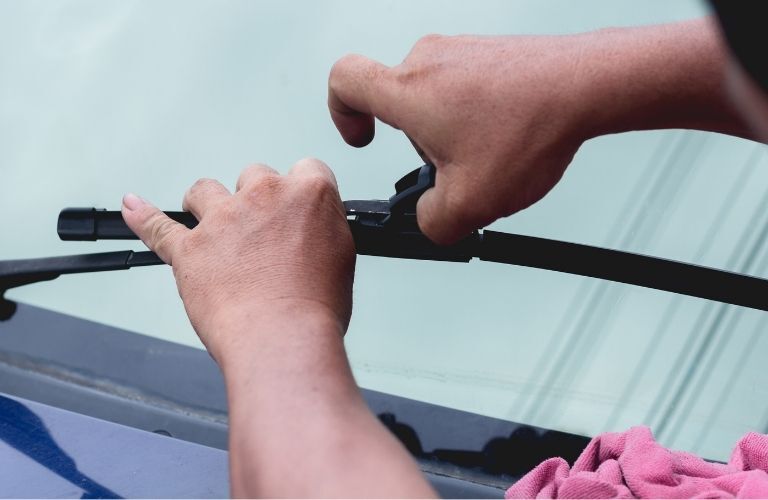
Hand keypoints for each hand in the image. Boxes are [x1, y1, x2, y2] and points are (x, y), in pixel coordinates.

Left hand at [121, 158, 354, 361]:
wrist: (282, 337)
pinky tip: (132, 207)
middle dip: (256, 198)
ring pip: (206, 190)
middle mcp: (264, 196)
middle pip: (255, 175)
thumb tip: (313, 229)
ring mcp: (223, 219)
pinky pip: (157, 226)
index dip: (300, 190)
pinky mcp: (190, 248)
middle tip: (261, 232)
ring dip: (206, 202)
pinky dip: (142, 217)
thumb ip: (322, 230)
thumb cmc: (314, 307)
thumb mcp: (341, 257)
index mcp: (309, 193)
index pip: (306, 169)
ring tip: (210, 223)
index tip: (296, 207)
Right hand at [329, 34, 588, 243]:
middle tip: (451, 169)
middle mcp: (429, 60)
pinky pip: (466, 86)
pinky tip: (508, 138)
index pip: (343, 80)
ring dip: (451, 132)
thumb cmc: (530, 130)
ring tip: (489, 155)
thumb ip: (431, 224)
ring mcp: (462, 50)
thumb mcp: (470, 202)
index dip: (340, 113)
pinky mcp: (489, 52)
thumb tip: (428, 221)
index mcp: (407, 91)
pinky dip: (476, 116)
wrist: (588, 85)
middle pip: (397, 103)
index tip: (362, 139)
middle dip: (418, 143)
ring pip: (434, 97)